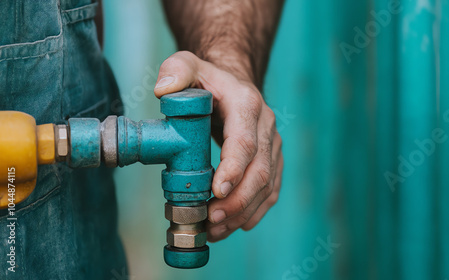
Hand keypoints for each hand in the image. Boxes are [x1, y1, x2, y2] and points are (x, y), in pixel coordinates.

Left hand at [154, 51, 282, 241]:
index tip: (216, 192)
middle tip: (211, 219)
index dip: (234, 169)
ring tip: (216, 230)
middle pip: (260, 170)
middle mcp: (266, 126)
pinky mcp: (273, 160)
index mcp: (247, 105)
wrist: (235, 86)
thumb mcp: (188, 64)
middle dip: (237, 200)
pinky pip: (271, 190)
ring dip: (243, 212)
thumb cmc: (209, 80)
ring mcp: (273, 145)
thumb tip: (163, 90)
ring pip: (267, 185)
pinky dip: (254, 211)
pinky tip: (236, 225)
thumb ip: (175, 70)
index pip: (245, 142)